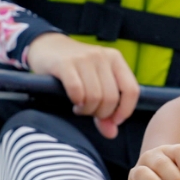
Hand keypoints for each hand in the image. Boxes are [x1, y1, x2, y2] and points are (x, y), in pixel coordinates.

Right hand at [24, 33, 138, 138]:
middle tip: (90, 111)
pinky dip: (76, 101)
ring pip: (94, 96)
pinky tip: (74, 101)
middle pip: (111, 98)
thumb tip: (111, 133)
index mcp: (116, 59)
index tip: (113, 120)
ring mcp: (84, 58)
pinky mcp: (65, 63)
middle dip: (100, 113)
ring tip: (80, 106)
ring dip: (87, 109)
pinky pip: (77, 90)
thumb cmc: (76, 68)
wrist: (48, 46)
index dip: (125, 110)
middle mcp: (102, 57)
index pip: (131, 90)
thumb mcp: (96, 82)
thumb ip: (107, 109)